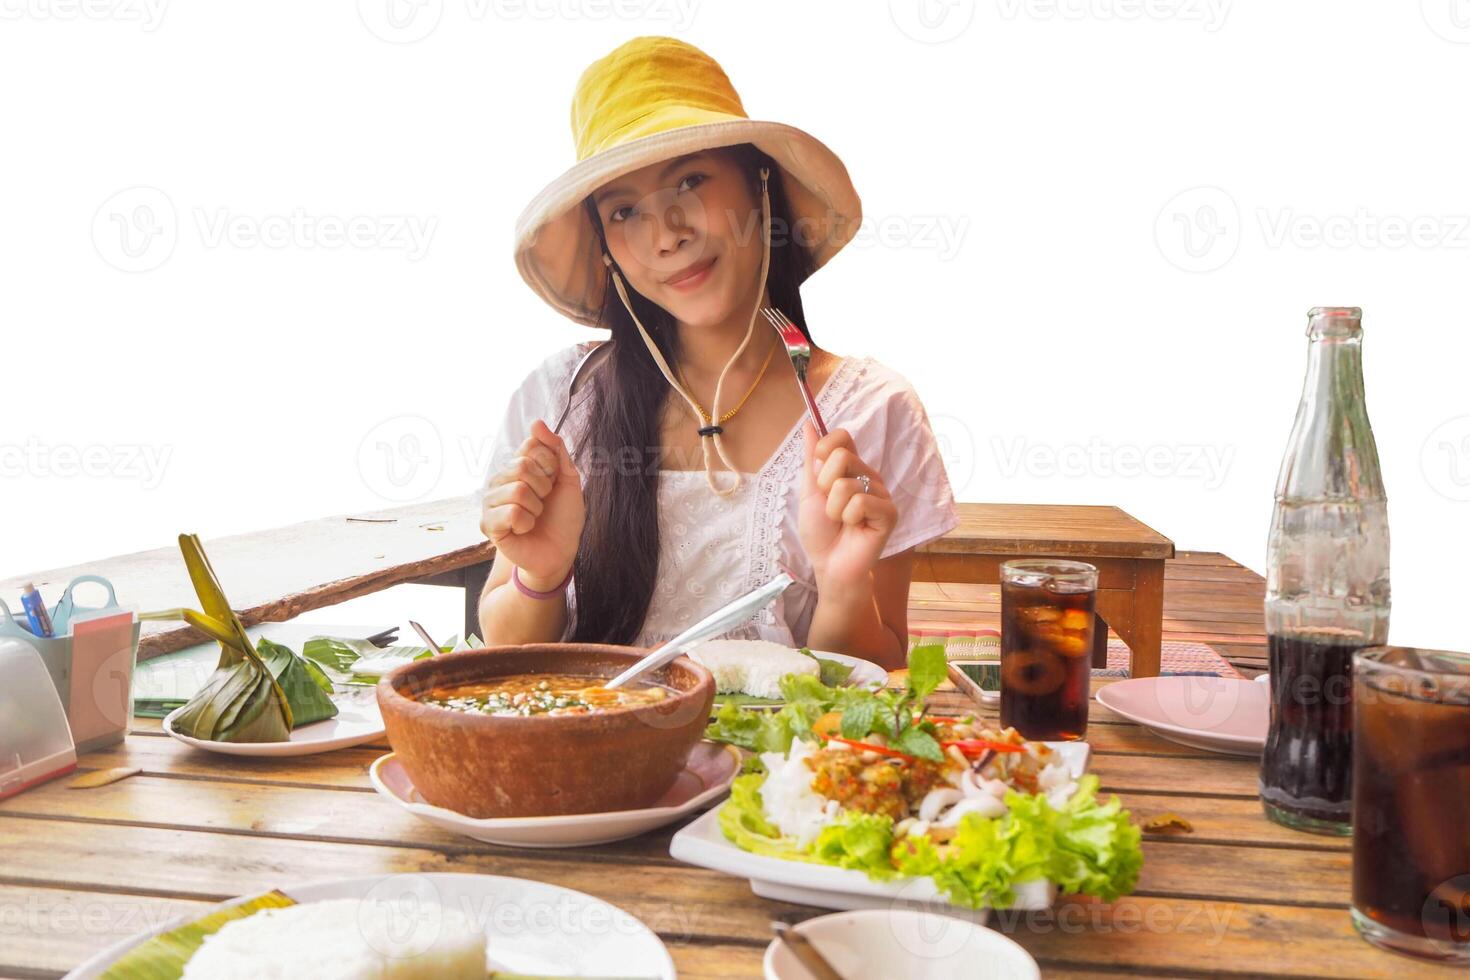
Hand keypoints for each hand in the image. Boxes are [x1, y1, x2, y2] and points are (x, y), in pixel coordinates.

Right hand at [480, 420, 584, 588]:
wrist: (561, 551)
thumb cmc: (563, 516)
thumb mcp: (568, 479)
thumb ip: (556, 449)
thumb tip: (536, 422)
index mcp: (516, 466)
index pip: (531, 446)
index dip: (550, 465)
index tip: (553, 481)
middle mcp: (499, 480)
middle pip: (522, 466)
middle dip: (544, 488)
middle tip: (544, 503)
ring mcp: (490, 502)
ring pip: (518, 490)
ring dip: (536, 508)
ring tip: (534, 517)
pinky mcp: (488, 524)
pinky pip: (511, 513)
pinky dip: (527, 523)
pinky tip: (524, 530)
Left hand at [796, 422, 897, 592]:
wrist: (829, 564)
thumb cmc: (820, 531)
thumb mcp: (809, 491)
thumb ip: (811, 458)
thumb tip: (808, 424)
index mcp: (851, 468)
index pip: (842, 436)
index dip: (825, 449)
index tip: (818, 471)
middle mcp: (868, 476)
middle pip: (842, 456)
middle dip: (824, 486)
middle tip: (830, 506)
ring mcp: (881, 493)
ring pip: (847, 483)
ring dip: (834, 508)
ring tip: (842, 521)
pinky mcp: (889, 513)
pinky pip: (861, 502)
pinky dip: (848, 518)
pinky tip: (856, 528)